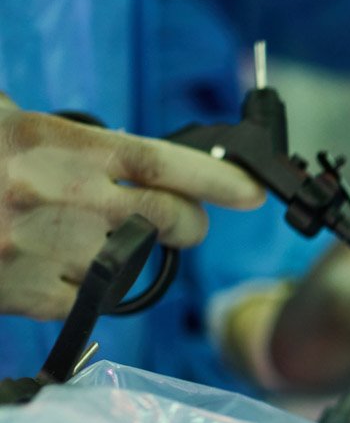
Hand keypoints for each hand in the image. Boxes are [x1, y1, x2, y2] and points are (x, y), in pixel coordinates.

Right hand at [0, 99, 264, 320]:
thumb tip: (121, 146)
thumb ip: (70, 136)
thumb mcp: (5, 121)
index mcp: (58, 146)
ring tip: (101, 239)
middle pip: (167, 217)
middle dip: (189, 222)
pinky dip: (93, 288)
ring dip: (132, 256)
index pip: (159, 162)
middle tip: (187, 222)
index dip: (216, 178)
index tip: (252, 191)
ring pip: (133, 264)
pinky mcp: (29, 296)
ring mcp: (46, 250)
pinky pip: (93, 301)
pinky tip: (69, 268)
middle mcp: (61, 197)